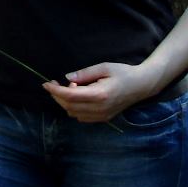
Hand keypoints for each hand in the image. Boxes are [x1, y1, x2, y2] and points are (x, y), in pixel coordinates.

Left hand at [42, 62, 156, 122]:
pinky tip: (77, 97)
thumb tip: (67, 78)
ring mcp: (102, 116)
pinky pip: (82, 117)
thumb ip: (84, 73)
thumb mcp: (104, 67)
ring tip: (69, 88)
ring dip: (65, 103)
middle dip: (57, 96)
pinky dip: (73, 109)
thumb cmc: (123, 73)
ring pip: (74, 114)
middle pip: (69, 107)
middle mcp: (100, 108)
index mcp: (100, 95)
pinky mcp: (104, 119)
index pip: (70, 96)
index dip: (55, 91)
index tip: (46, 84)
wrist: (142, 85)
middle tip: (54, 83)